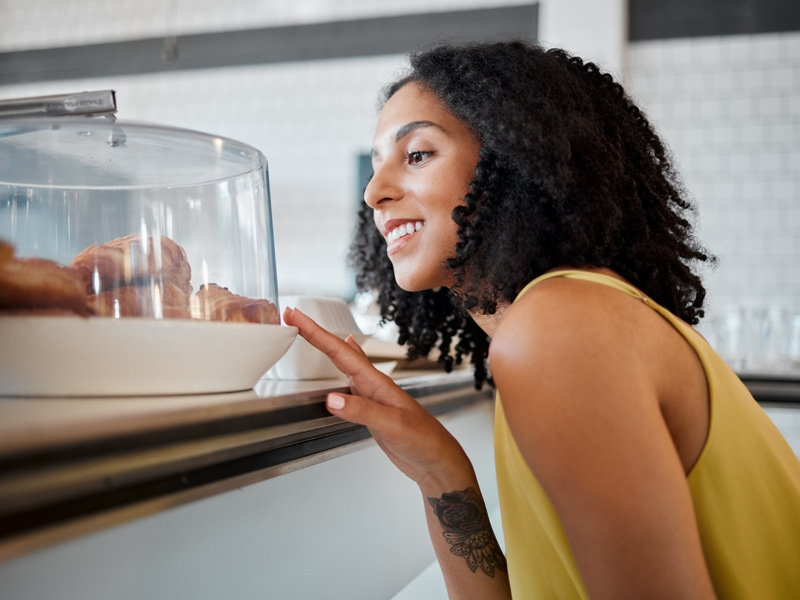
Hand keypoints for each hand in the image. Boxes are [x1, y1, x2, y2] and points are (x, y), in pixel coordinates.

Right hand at [283, 307, 473, 488]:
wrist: (437, 461)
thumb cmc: (423, 441)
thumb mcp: (391, 425)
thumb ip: (361, 411)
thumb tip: (331, 399)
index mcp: (377, 383)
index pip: (340, 352)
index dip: (316, 334)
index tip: (296, 317)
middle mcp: (373, 385)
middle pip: (339, 352)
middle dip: (315, 334)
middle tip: (293, 317)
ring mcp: (372, 396)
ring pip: (343, 364)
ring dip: (325, 348)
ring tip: (309, 332)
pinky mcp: (370, 410)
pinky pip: (349, 382)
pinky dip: (341, 368)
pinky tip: (343, 363)